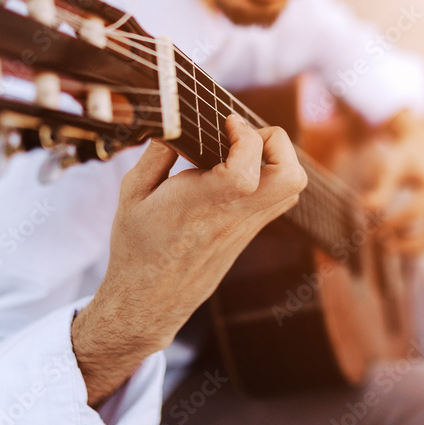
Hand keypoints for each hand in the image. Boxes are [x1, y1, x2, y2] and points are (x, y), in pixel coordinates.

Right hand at [71, 115, 306, 406]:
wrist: (149, 301)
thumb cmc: (136, 247)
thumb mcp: (132, 193)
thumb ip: (156, 153)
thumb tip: (176, 122)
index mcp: (201, 203)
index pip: (246, 168)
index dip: (244, 135)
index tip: (226, 122)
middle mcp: (233, 215)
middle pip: (290, 176)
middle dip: (276, 141)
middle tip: (244, 135)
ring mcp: (247, 226)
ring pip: (291, 188)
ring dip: (278, 157)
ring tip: (243, 149)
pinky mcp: (249, 234)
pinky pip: (279, 199)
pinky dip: (272, 175)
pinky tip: (241, 169)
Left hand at [356, 111, 423, 255]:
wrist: (422, 149)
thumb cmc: (403, 159)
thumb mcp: (390, 167)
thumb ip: (380, 188)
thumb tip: (364, 208)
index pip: (415, 212)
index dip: (393, 224)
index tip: (373, 230)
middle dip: (410, 245)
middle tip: (384, 248)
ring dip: (416, 248)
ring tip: (391, 248)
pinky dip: (421, 244)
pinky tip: (401, 241)